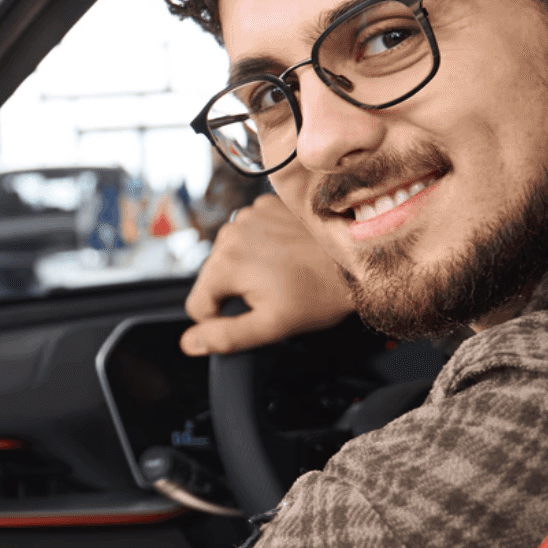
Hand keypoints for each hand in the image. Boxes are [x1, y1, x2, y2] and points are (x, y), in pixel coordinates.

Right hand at [181, 194, 354, 355]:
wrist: (356, 258)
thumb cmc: (320, 291)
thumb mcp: (272, 325)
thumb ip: (226, 336)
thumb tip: (191, 342)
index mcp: (226, 263)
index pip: (198, 306)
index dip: (221, 320)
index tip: (253, 313)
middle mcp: (231, 232)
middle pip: (213, 278)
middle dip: (236, 289)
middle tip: (274, 292)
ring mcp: (249, 215)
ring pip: (231, 255)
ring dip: (249, 266)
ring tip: (282, 273)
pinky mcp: (266, 206)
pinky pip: (250, 234)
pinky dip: (263, 244)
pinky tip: (286, 253)